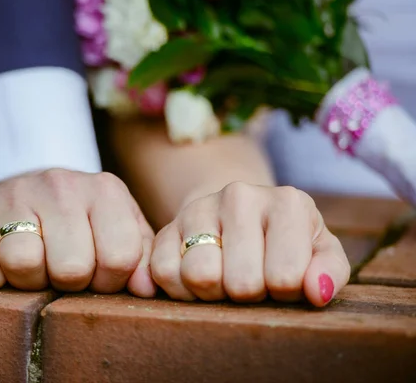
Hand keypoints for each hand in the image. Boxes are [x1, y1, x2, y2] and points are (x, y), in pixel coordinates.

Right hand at [0, 169, 155, 296]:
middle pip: (71, 268)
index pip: (119, 258)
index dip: (109, 281)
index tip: (99, 273)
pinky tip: (5, 263)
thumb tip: (146, 291)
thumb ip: (142, 257)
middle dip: (69, 282)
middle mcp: (61, 186)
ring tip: (38, 263)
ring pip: (23, 264)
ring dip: (30, 280)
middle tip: (64, 269)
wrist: (33, 186)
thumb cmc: (85, 218)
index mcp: (105, 191)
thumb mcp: (122, 227)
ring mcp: (16, 195)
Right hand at [150, 182, 350, 306]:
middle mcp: (240, 195)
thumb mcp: (319, 252)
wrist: (238, 214)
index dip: (285, 294)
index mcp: (287, 202)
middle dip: (248, 296)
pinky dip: (181, 290)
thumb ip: (329, 271)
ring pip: (200, 275)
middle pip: (241, 282)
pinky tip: (197, 281)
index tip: (283, 281)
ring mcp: (198, 208)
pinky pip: (164, 273)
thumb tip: (317, 292)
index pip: (285, 277)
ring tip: (224, 281)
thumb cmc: (285, 243)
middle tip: (252, 283)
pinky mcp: (166, 228)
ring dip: (213, 294)